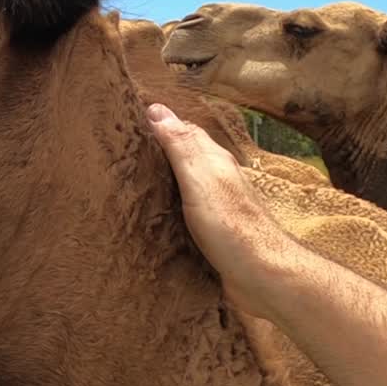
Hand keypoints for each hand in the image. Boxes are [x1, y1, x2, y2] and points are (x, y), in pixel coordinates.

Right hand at [147, 103, 293, 319]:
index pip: (185, 131)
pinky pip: (186, 211)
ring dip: (164, 179)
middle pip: (186, 156)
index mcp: (215, 161)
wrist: (262, 275)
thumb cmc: (232, 226)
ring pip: (186, 184)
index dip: (160, 123)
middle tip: (124, 148)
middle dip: (160, 149)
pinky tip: (155, 215)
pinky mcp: (213, 233)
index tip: (130, 118)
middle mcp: (217, 180)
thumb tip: (156, 110)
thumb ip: (180, 147)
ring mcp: (217, 207)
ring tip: (132, 179)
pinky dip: (169, 206)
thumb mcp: (200, 180)